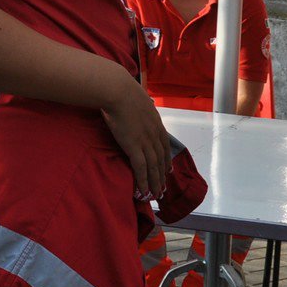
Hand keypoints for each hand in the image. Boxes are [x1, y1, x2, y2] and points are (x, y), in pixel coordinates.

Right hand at [102, 77, 169, 199]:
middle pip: (161, 160)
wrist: (118, 91)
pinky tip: (144, 191)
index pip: (164, 147)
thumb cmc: (123, 91)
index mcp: (156, 124)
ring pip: (153, 167)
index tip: (168, 171)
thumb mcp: (138, 99)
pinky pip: (141, 168)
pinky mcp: (134, 146)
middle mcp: (154, 135)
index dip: (167, 161)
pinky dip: (144, 181)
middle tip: (162, 190)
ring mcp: (145, 141)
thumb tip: (135, 105)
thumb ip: (140, 107)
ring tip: (156, 195)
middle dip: (162, 176)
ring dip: (155, 183)